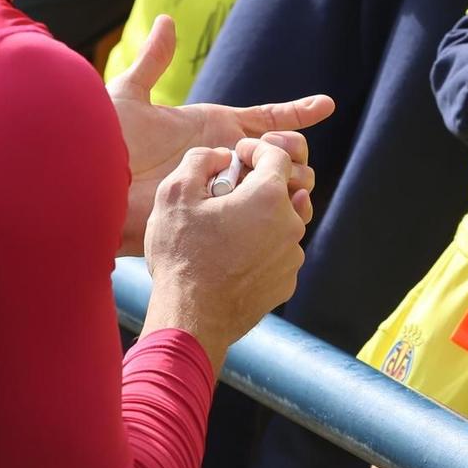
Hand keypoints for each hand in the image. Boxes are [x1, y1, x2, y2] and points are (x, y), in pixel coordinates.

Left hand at [109, 15, 331, 253]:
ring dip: (291, 177)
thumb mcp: (129, 94)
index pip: (266, 118)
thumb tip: (167, 20)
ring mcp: (222, 186)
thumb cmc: (107, 140)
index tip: (327, 104)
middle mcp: (223, 156)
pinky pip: (257, 211)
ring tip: (288, 175)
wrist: (93, 186)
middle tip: (290, 151)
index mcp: (212, 126)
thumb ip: (153, 60)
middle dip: (295, 149)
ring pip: (275, 183)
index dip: (298, 112)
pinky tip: (285, 201)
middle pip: (280, 153)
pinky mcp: (216, 213)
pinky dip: (278, 205)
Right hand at [142, 137, 308, 370]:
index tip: (237, 156)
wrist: (190, 317)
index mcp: (269, 196)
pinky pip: (277, 254)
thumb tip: (220, 156)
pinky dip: (260, 248)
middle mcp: (290, 225)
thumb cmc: (182, 255)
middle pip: (281, 191)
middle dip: (255, 186)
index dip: (256, 149)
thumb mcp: (176, 194)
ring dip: (258, 219)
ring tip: (224, 229)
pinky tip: (231, 256)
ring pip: (280, 224)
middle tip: (223, 194)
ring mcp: (292, 257)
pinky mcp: (286, 283)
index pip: (278, 155)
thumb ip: (200, 160)